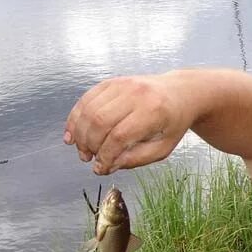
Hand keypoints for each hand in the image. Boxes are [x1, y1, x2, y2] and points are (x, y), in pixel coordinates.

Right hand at [63, 74, 190, 174]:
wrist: (179, 93)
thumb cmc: (172, 123)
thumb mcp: (163, 148)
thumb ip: (136, 159)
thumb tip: (108, 165)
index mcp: (153, 111)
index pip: (119, 136)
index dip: (105, 156)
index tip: (101, 169)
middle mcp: (136, 93)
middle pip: (100, 121)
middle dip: (89, 144)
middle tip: (87, 158)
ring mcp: (122, 84)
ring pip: (89, 109)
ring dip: (79, 132)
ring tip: (82, 149)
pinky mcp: (111, 82)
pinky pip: (87, 98)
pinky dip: (76, 117)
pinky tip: (72, 133)